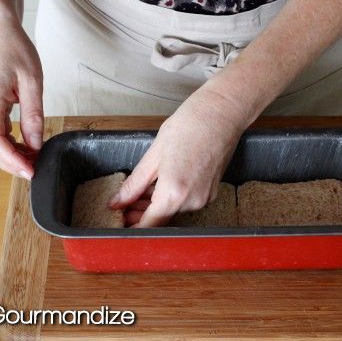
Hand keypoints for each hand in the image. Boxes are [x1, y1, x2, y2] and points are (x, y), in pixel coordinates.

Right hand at [0, 19, 42, 178]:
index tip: (31, 172)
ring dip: (11, 156)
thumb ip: (34, 116)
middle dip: (13, 164)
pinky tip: (27, 147)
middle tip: (38, 169)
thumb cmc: (14, 50)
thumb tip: (36, 144)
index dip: (13, 161)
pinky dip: (9, 146)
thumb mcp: (33, 83)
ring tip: (35, 159)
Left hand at [109, 85, 249, 226]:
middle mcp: (192, 201)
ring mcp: (205, 197)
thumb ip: (135, 183)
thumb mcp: (154, 154)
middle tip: (125, 203)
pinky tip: (162, 183)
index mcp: (174, 192)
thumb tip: (119, 201)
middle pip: (162, 218)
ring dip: (156, 205)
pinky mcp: (212, 191)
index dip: (132, 227)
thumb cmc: (190, 125)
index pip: (149, 224)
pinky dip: (172, 197)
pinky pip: (187, 201)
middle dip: (142, 215)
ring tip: (142, 189)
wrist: (222, 113)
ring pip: (174, 210)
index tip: (120, 221)